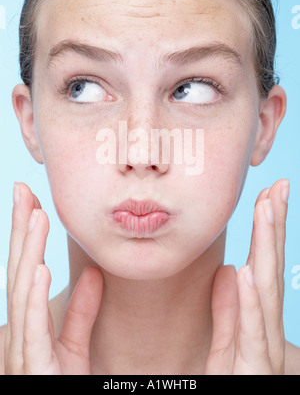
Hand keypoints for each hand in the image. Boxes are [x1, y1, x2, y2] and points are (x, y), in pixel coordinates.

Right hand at [4, 183, 102, 374]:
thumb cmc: (63, 389)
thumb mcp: (73, 347)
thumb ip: (82, 311)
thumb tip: (92, 272)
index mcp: (29, 326)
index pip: (26, 270)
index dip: (26, 235)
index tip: (30, 201)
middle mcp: (19, 336)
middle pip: (19, 273)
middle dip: (19, 231)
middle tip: (22, 190)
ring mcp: (22, 354)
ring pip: (21, 294)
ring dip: (27, 252)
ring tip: (36, 216)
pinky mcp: (34, 371)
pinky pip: (33, 331)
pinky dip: (34, 298)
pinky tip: (39, 268)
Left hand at [205, 179, 288, 374]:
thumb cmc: (227, 386)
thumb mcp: (225, 346)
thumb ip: (229, 311)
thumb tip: (232, 270)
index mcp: (254, 324)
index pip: (261, 267)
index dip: (267, 232)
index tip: (269, 196)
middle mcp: (263, 335)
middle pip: (268, 271)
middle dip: (274, 227)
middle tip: (279, 186)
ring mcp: (261, 356)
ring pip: (266, 295)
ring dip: (267, 250)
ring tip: (268, 210)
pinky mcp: (251, 375)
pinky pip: (249, 337)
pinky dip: (250, 303)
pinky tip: (247, 272)